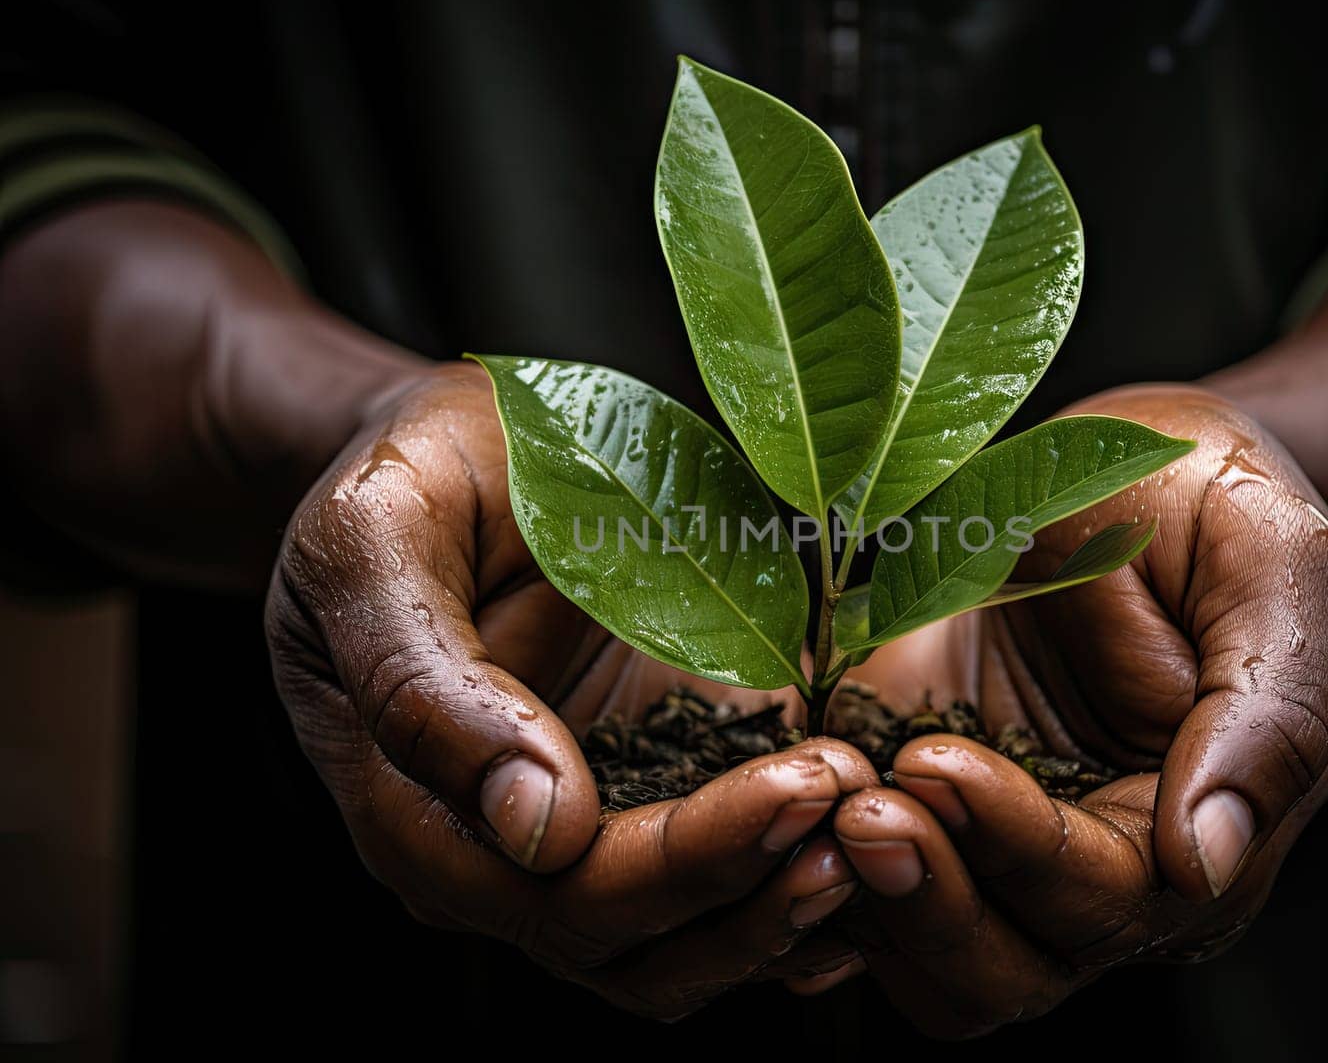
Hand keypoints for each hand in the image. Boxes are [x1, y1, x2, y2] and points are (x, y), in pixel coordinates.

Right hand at [266, 363, 876, 1018]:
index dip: (688, 860)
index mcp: (415, 814)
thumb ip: (423, 682)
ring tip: (884, 827)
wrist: (460, 449)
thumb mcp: (375, 540)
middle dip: (759, 884)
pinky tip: (875, 852)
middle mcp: (496, 858)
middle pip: (636, 941)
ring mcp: (576, 840)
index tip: (801, 785)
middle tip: (864, 798)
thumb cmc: (406, 479)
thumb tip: (534, 825)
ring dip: (787, 907)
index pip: (561, 892)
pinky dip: (791, 888)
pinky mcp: (644, 801)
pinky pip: (720, 894)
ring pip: (684, 948)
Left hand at [819, 384, 1327, 1036]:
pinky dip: (818, 877)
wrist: (1137, 466)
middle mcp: (1097, 868)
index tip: (938, 764)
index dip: (1017, 846)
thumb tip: (1209, 864)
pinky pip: (865, 896)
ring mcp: (1001, 845)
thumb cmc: (1222, 507)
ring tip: (818, 798)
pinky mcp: (924, 804)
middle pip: (1007, 962)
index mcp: (1195, 834)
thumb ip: (1269, 717)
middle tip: (859, 801)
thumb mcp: (1279, 570)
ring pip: (930, 958)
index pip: (1105, 896)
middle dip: (927, 894)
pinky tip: (783, 806)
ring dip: (869, 901)